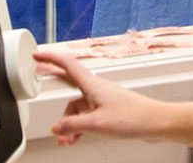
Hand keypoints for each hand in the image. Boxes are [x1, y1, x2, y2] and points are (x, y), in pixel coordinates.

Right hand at [33, 49, 170, 145]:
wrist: (155, 122)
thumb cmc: (134, 117)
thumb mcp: (97, 123)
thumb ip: (73, 125)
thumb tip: (56, 127)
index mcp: (92, 85)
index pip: (67, 64)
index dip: (51, 58)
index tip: (37, 55)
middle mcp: (96, 89)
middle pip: (69, 82)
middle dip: (53, 82)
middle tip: (39, 77)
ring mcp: (102, 99)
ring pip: (77, 107)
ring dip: (69, 122)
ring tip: (65, 138)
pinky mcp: (108, 110)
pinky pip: (86, 116)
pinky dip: (79, 126)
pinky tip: (75, 138)